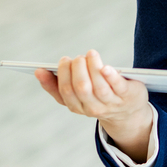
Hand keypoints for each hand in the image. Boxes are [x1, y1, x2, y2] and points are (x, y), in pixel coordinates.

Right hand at [34, 50, 153, 160]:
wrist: (128, 112)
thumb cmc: (97, 97)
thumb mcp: (76, 96)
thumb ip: (55, 85)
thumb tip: (38, 71)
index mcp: (78, 106)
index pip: (66, 91)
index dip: (63, 74)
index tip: (64, 60)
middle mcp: (94, 107)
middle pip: (82, 88)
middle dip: (78, 70)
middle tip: (78, 57)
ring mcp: (112, 103)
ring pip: (99, 87)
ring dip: (93, 68)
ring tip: (90, 54)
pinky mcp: (128, 95)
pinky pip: (118, 87)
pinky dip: (111, 76)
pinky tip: (105, 67)